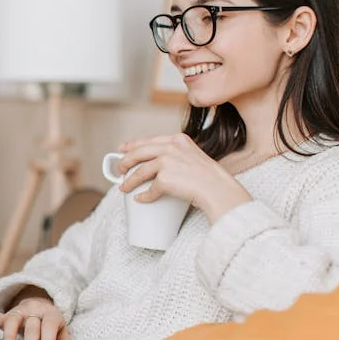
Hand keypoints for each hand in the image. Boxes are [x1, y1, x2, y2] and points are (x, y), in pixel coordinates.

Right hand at [0, 297, 72, 339]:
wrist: (38, 304)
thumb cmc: (49, 322)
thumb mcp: (60, 329)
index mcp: (49, 313)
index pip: (49, 327)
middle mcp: (32, 311)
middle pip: (31, 328)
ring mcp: (18, 312)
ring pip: (12, 321)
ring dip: (9, 337)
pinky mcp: (5, 315)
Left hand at [117, 133, 251, 222]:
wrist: (219, 190)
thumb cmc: (210, 178)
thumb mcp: (194, 157)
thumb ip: (178, 155)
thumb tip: (158, 166)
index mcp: (178, 140)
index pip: (150, 140)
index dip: (133, 144)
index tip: (122, 149)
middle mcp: (171, 147)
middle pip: (139, 152)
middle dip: (125, 161)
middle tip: (119, 169)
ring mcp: (167, 161)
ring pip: (140, 171)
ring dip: (129, 181)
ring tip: (123, 187)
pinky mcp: (165, 178)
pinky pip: (150, 189)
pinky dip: (144, 196)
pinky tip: (140, 199)